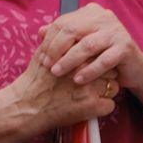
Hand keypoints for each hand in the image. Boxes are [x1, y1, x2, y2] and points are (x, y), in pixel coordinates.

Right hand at [0, 30, 116, 140]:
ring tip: (92, 93)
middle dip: (104, 74)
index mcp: (75, 57)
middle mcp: (85, 71)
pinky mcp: (94, 108)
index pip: (100, 53)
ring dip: (105, 90)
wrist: (28, 106)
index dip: (96, 60)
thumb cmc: (35, 81)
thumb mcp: (43, 54)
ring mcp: (91, 90)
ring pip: (114, 87)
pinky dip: (102, 106)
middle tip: (93, 80)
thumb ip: (58, 42)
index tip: (90, 66)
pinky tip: (91, 106)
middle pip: (111, 69)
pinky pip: (110, 105)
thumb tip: (71, 33)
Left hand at [40, 2, 142, 98]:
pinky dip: (89, 71)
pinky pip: (103, 60)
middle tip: (47, 65)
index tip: (41, 56)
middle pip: (72, 30)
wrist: (135, 68)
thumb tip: (40, 32)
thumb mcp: (82, 42)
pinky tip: (78, 80)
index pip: (63, 22)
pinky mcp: (126, 47)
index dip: (50, 40)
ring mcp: (117, 30)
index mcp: (91, 12)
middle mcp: (104, 17)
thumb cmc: (103, 54)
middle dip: (56, 49)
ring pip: (86, 45)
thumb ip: (63, 36)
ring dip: (69, 60)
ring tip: (57, 73)